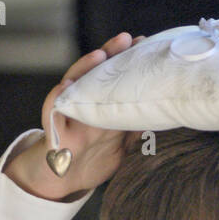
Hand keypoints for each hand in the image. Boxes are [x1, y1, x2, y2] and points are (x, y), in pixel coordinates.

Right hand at [5, 31, 144, 199]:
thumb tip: (166, 117)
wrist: (67, 180)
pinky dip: (58, 96)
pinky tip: (66, 85)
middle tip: (126, 39)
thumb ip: (136, 127)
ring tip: (99, 56)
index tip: (146, 46)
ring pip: (75, 84)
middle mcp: (86, 103)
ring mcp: (69, 114)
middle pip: (97, 73)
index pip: (116, 76)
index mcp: (103, 104)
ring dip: (85, 68)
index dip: (129, 60)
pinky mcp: (55, 130)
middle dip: (111, 54)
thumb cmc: (94, 156)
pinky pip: (52, 110)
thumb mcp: (121, 142)